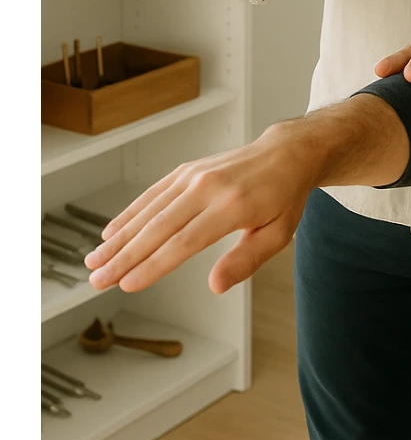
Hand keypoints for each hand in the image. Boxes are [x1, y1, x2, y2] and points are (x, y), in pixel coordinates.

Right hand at [83, 122, 326, 294]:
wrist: (286, 153)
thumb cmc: (284, 199)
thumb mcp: (277, 235)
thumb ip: (245, 261)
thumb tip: (214, 286)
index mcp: (232, 207)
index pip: (184, 243)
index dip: (153, 266)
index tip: (127, 285)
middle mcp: (207, 188)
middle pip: (158, 228)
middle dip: (124, 257)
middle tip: (97, 280)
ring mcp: (194, 176)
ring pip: (149, 210)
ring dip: (119, 238)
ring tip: (95, 261)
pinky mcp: (187, 170)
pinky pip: (153, 194)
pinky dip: (130, 213)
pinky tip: (112, 232)